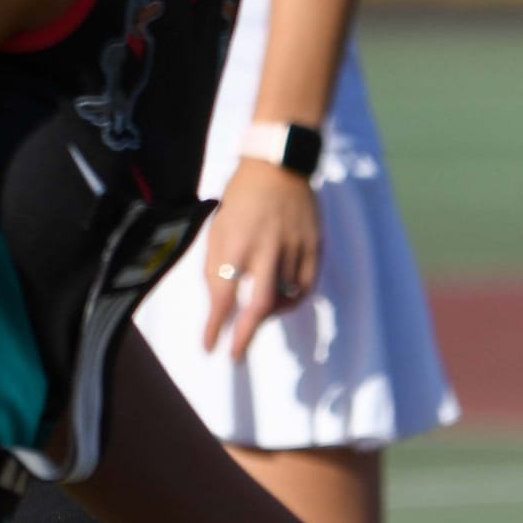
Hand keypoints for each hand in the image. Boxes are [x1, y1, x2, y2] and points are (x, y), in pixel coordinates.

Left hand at [201, 159, 322, 361]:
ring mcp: (294, 247)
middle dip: (246, 336)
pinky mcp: (314, 246)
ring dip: (267, 316)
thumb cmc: (240, 198)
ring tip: (255, 318)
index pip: (223, 294)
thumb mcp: (218, 228)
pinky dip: (292, 302)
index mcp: (237, 241)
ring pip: (284, 299)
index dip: (215, 325)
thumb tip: (218, 304)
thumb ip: (216, 266)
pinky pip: (306, 287)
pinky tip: (282, 303)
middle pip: (260, 304)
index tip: (209, 346)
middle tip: (236, 356)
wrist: (278, 166)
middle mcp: (267, 248)